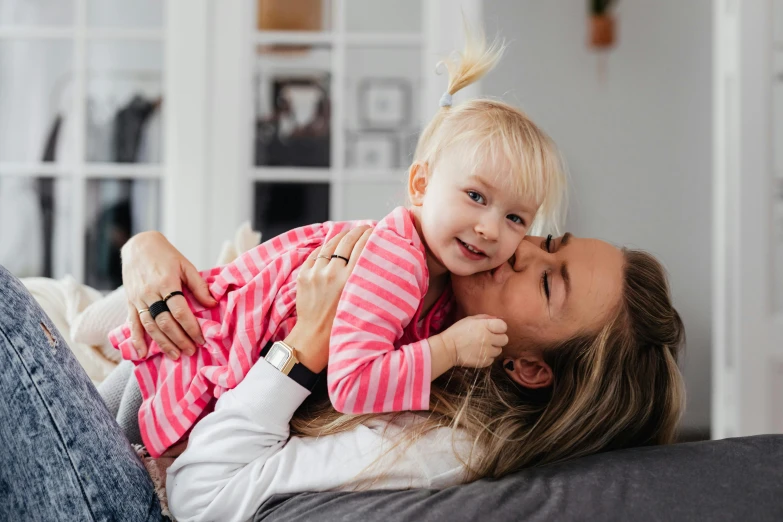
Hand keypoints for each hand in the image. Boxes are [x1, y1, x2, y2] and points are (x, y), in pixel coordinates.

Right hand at [122, 231, 216, 359]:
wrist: (139, 246)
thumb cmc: (167, 256)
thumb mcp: (186, 266)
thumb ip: (199, 286)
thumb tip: (212, 304)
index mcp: (166, 282)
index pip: (179, 311)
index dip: (191, 327)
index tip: (201, 339)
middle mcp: (150, 292)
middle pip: (165, 322)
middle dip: (179, 339)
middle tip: (191, 351)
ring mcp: (138, 298)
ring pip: (150, 325)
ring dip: (162, 343)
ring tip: (175, 355)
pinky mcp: (130, 301)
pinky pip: (132, 322)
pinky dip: (136, 339)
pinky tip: (141, 353)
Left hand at [284, 226, 371, 372]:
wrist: (314, 339)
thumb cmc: (343, 325)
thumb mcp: (362, 302)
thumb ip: (368, 282)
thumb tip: (377, 264)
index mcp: (351, 280)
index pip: (363, 246)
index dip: (371, 235)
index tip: (377, 231)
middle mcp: (333, 273)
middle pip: (348, 241)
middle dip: (359, 231)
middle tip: (366, 228)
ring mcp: (316, 273)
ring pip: (331, 244)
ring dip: (342, 235)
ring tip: (350, 233)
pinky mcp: (304, 275)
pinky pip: (316, 254)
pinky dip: (325, 247)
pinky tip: (332, 245)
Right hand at [432, 314, 506, 370]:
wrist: (448, 348)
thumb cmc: (458, 331)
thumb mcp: (470, 319)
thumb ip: (485, 318)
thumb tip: (497, 319)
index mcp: (485, 326)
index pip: (503, 326)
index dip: (499, 327)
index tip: (493, 329)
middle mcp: (488, 339)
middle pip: (504, 339)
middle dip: (498, 338)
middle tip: (489, 339)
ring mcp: (487, 352)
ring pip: (499, 350)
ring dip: (493, 348)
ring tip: (483, 347)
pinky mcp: (484, 362)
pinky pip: (492, 359)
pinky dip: (487, 357)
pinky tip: (479, 353)